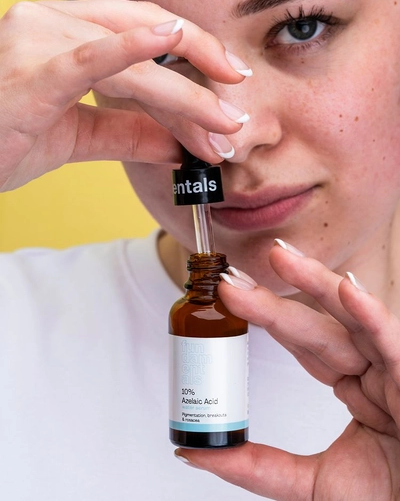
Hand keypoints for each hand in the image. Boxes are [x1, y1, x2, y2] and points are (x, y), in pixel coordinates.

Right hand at [0, 0, 248, 189]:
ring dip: (186, 95)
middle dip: (203, 67)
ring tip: (224, 123)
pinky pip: (89, 56)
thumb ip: (126, 134)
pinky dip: (130, 47)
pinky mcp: (33, 74)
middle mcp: (53, 27)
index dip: (190, 62)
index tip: (225, 93)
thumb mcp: (76, 136)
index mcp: (65, 37)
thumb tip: (175, 145)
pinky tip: (168, 38)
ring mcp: (42, 44)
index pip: (143, 42)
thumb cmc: (3, 136)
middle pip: (149, 36)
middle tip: (238, 108)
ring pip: (135, 61)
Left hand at [175, 240, 399, 499]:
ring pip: (352, 320)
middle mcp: (375, 374)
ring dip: (317, 285)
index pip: (306, 345)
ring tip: (280, 258)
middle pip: (319, 327)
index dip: (268, 319)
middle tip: (234, 277)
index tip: (231, 298)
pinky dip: (372, 318)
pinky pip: (395, 345)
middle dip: (275, 300)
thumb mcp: (314, 487)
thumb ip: (257, 467)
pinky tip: (344, 291)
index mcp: (356, 390)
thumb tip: (194, 452)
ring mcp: (396, 373)